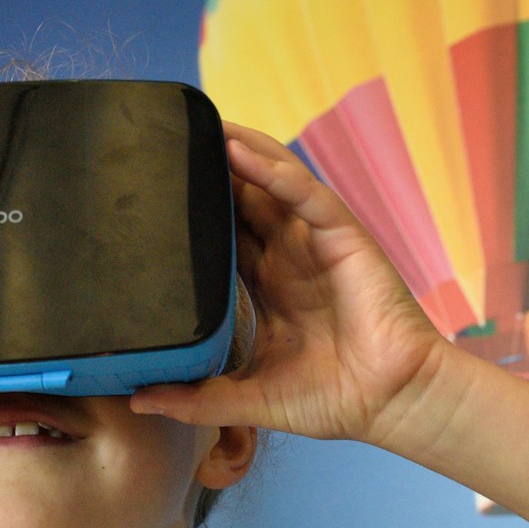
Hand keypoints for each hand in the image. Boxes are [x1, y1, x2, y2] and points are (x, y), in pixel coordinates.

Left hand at [128, 123, 453, 446]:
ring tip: (196, 125)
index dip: (190, 213)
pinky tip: (240, 152)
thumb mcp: (248, 399)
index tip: (146, 194)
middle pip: (240, 198)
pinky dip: (275, 171)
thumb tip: (137, 401)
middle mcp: (287, 257)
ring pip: (271, 181)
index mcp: (266, 286)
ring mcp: (314, 243)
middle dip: (208, 170)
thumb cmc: (333, 399)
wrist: (390, 402)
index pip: (219, 237)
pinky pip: (306, 194)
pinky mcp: (343, 238)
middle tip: (162, 142)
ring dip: (236, 152)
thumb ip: (196, 399)